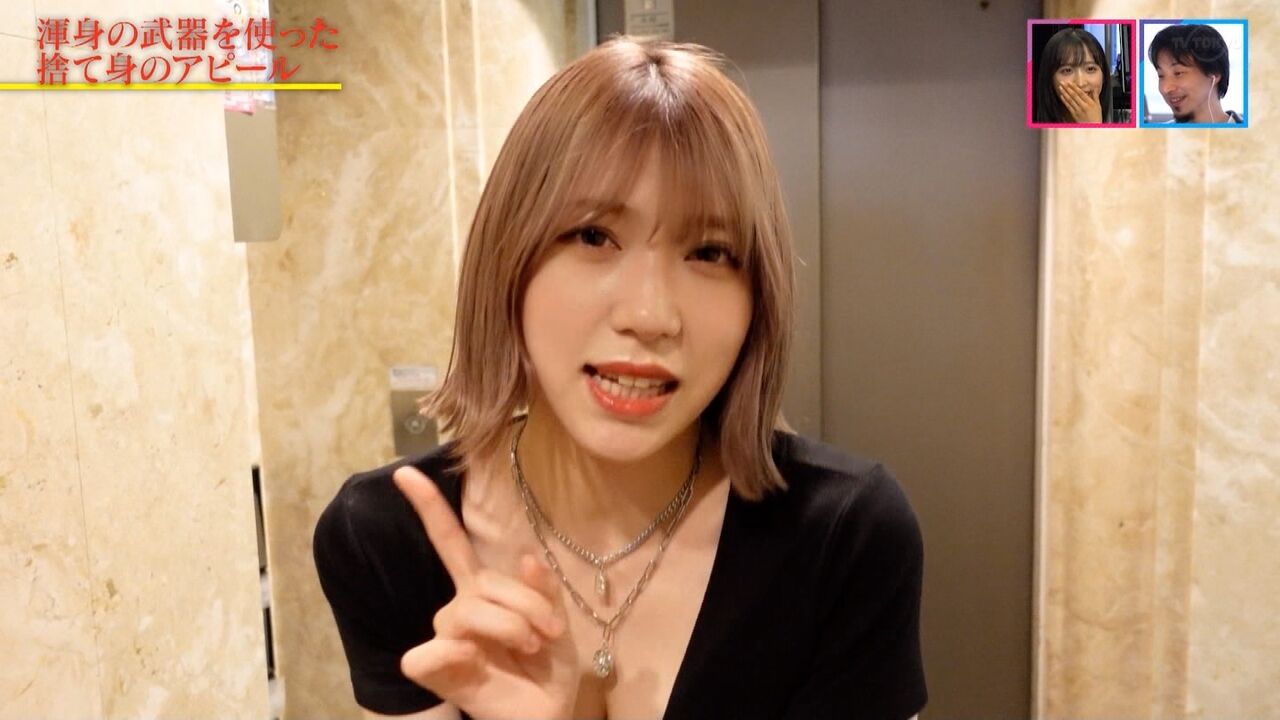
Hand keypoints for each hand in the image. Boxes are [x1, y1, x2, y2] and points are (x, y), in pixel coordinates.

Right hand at [393, 466, 579, 719]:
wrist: (548, 713)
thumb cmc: (548, 670)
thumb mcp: (558, 624)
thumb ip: (543, 591)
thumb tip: (526, 558)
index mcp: (483, 590)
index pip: (451, 543)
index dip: (429, 507)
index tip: (406, 471)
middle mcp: (459, 608)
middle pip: (483, 581)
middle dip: (527, 603)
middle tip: (550, 633)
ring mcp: (447, 637)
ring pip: (469, 610)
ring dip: (511, 626)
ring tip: (532, 647)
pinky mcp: (436, 668)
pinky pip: (428, 652)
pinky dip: (456, 653)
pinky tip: (476, 661)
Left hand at [1056, 81, 1102, 123]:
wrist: (1092, 127)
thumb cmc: (1096, 116)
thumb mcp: (1098, 105)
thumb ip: (1095, 96)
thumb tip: (1094, 88)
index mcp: (1090, 103)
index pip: (1080, 93)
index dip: (1074, 87)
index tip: (1069, 82)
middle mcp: (1083, 106)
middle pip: (1074, 95)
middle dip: (1068, 88)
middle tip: (1063, 82)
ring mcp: (1078, 110)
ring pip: (1070, 100)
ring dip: (1064, 93)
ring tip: (1060, 87)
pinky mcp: (1074, 114)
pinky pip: (1068, 106)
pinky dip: (1065, 100)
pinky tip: (1062, 96)